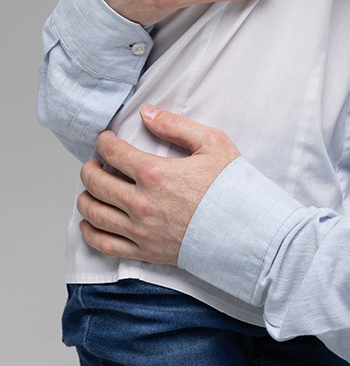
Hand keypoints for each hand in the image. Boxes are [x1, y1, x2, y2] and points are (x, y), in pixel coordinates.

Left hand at [77, 106, 240, 264]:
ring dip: (85, 197)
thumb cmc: (233, 188)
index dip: (103, 142)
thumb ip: (175, 125)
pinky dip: (90, 232)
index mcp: (155, 173)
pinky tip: (89, 222)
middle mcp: (141, 203)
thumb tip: (147, 113)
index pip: (113, 153)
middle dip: (89, 168)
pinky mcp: (145, 252)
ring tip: (90, 188)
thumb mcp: (212, 143)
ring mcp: (141, 231)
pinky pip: (105, 244)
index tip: (105, 139)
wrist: (248, 231)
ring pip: (95, 214)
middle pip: (96, 183)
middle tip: (94, 162)